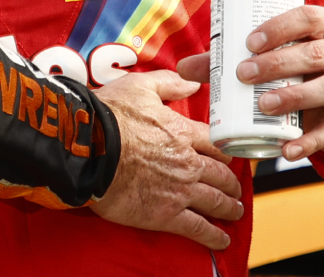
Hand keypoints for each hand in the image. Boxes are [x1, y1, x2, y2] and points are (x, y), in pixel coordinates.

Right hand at [90, 70, 242, 249]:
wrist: (89, 148)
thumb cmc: (109, 116)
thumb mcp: (139, 87)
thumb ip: (168, 84)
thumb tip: (192, 83)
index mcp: (183, 133)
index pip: (216, 145)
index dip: (225, 152)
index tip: (229, 158)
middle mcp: (188, 163)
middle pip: (221, 175)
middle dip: (231, 183)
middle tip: (234, 189)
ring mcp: (180, 191)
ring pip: (216, 202)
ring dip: (229, 207)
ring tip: (234, 211)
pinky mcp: (166, 214)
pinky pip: (198, 228)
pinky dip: (213, 236)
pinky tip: (221, 240)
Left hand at [180, 5, 323, 160]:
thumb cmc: (304, 69)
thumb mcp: (279, 58)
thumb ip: (234, 60)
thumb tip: (182, 68)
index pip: (308, 16)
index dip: (279, 28)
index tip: (249, 43)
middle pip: (317, 53)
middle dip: (279, 64)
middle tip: (244, 75)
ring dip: (296, 97)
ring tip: (264, 106)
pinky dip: (311, 141)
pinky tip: (287, 149)